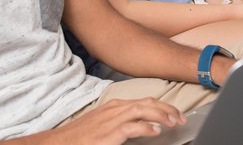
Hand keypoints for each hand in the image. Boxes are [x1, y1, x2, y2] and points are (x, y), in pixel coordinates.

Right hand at [52, 98, 184, 144]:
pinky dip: (146, 127)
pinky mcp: (108, 134)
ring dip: (162, 115)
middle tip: (181, 118)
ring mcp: (111, 120)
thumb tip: (144, 126)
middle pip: (148, 102)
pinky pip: (131, 127)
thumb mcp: (105, 124)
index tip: (176, 114)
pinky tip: (155, 131)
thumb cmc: (82, 136)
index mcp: (116, 106)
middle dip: (168, 108)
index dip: (163, 106)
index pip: (145, 101)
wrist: (60, 142)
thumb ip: (123, 122)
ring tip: (174, 122)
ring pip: (142, 110)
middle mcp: (115, 109)